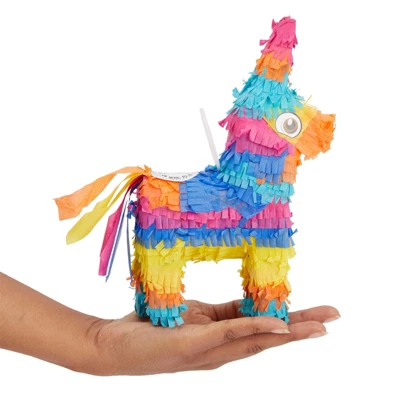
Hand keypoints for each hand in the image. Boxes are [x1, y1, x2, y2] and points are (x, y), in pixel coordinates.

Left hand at [86, 300, 339, 374]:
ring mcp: (208, 350)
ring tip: (317, 326)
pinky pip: (229, 333)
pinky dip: (255, 327)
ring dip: (288, 331)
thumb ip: (219, 316)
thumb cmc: (153, 328)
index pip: (261, 326)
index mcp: (220, 337)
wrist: (113, 346)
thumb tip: (242, 307)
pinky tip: (276, 324)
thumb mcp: (192, 315)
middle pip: (268, 337)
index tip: (314, 313)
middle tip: (331, 320)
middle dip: (301, 329)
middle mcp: (220, 349)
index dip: (288, 320)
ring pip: (256, 339)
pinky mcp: (193, 344)